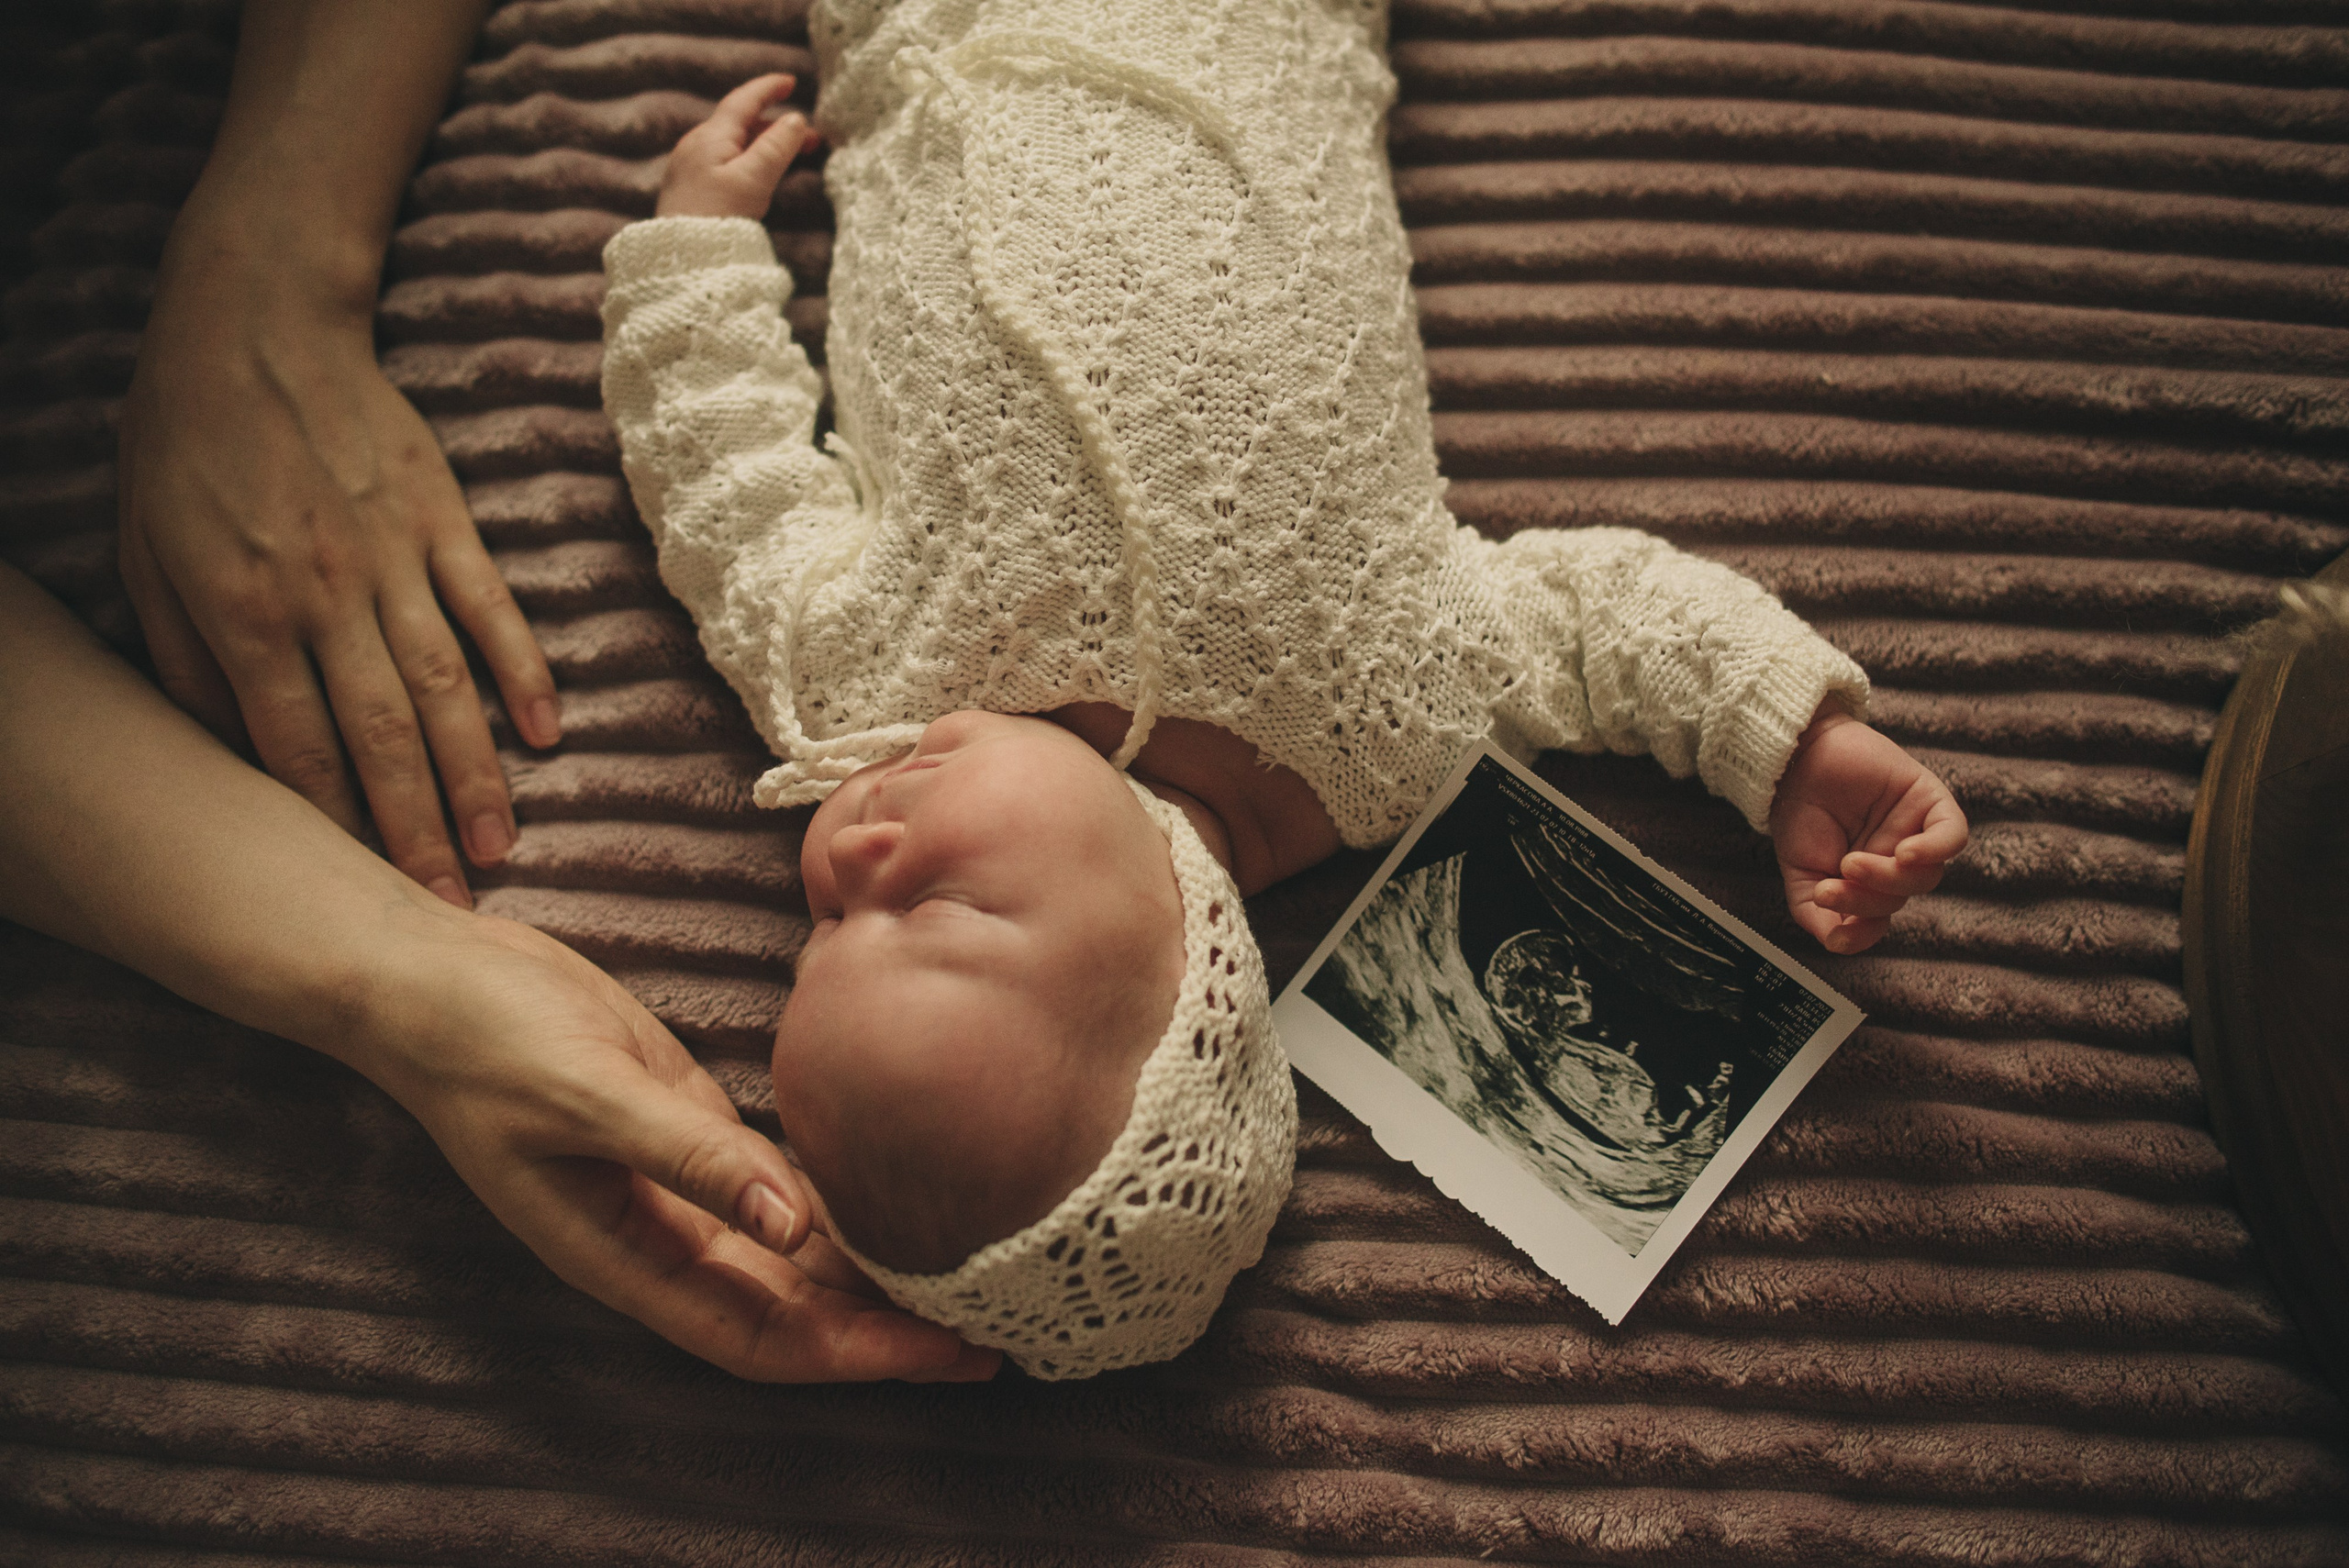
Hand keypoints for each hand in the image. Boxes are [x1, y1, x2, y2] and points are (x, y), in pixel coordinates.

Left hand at [118, 237, 558, 909]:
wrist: (254, 322)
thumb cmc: (182, 441)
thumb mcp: (143, 552)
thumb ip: (184, 656)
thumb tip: (229, 749)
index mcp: (243, 609)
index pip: (296, 744)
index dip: (333, 826)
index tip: (363, 894)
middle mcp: (326, 595)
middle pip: (382, 734)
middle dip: (416, 829)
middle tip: (452, 906)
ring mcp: (395, 556)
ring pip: (445, 686)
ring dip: (475, 774)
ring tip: (501, 847)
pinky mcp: (444, 520)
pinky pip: (492, 607)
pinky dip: (523, 671)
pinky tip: (548, 734)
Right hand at [352, 909, 999, 1382]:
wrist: (432, 980)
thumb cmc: (488, 1042)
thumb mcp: (590, 1094)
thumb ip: (692, 1158)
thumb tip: (791, 1223)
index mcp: (627, 1255)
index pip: (763, 1336)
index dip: (854, 1354)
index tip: (943, 1353)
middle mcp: (659, 1239)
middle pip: (790, 1312)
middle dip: (884, 1329)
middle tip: (991, 1328)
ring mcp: (674, 1187)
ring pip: (788, 1255)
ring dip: (866, 1274)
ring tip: (965, 1275)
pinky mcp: (684, 1128)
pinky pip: (772, 1186)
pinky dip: (831, 1202)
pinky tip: (898, 1196)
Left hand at [659, 74, 814, 219]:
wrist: (680, 255)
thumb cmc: (717, 217)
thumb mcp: (754, 179)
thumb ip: (776, 147)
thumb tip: (795, 119)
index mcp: (712, 136)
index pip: (743, 100)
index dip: (768, 88)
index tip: (791, 81)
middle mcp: (697, 144)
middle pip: (741, 123)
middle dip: (776, 125)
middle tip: (810, 138)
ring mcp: (690, 164)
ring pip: (733, 143)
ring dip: (764, 144)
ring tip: (791, 156)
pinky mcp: (689, 185)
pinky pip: (723, 160)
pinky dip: (748, 158)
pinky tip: (759, 173)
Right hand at [1769, 705, 1968, 954]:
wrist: (1794, 758)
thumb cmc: (1798, 812)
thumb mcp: (1799, 874)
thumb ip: (1816, 914)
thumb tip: (1838, 944)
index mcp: (1870, 879)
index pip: (1881, 918)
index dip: (1862, 931)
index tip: (1837, 928)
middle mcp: (1897, 858)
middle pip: (1902, 898)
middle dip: (1866, 901)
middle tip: (1832, 885)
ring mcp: (1917, 831)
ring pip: (1927, 876)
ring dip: (1889, 879)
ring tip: (1851, 863)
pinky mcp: (1931, 800)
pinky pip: (1952, 836)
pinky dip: (1935, 850)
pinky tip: (1905, 853)